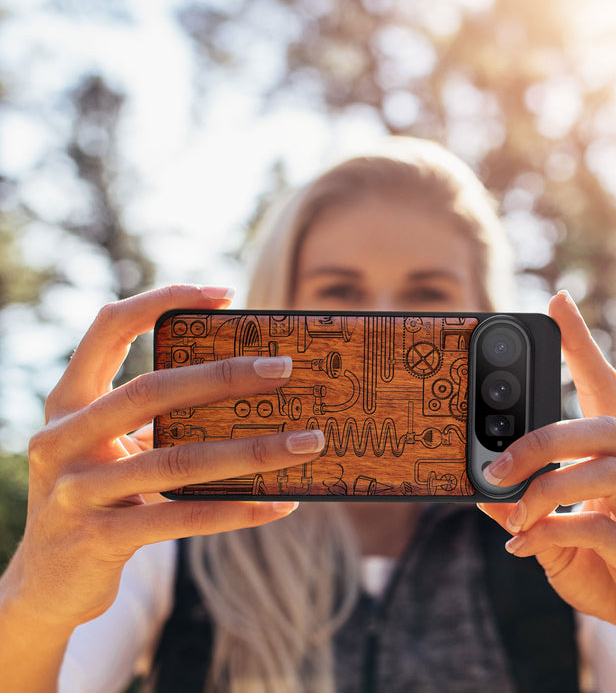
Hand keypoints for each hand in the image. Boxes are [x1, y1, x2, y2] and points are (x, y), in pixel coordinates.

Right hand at [3, 285, 323, 633]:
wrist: (46, 584)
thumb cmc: (98, 497)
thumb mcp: (112, 449)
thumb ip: (156, 420)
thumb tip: (248, 393)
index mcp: (68, 402)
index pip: (108, 328)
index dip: (162, 300)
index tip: (224, 294)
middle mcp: (62, 438)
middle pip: (151, 391)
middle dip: (224, 376)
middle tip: (284, 368)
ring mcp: (76, 491)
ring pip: (177, 460)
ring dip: (253, 451)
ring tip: (307, 442)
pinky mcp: (99, 539)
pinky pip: (182, 517)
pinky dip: (237, 510)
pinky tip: (280, 504)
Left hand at [478, 291, 615, 684]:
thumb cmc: (609, 569)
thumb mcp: (553, 533)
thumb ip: (522, 508)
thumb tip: (479, 489)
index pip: (605, 389)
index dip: (582, 345)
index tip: (557, 302)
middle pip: (604, 427)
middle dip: (542, 440)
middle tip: (495, 465)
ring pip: (606, 472)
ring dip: (545, 489)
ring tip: (512, 515)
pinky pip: (604, 530)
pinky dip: (554, 533)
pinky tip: (525, 547)